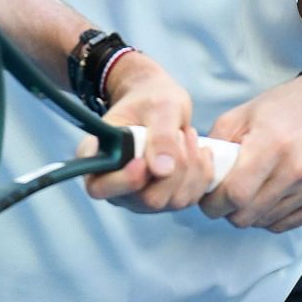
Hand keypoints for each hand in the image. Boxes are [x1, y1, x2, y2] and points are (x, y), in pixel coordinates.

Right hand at [79, 53, 213, 212]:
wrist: (161, 103)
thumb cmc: (152, 100)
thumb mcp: (161, 107)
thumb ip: (161, 136)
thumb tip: (162, 171)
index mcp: (99, 158)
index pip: (99, 188)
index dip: (124, 181)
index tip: (143, 162)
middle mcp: (116, 185)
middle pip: (146, 200)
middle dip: (174, 169)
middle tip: (181, 134)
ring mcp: (140, 196)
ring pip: (173, 201)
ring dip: (192, 167)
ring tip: (188, 136)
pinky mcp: (165, 199)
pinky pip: (191, 198)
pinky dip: (203, 173)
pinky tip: (199, 150)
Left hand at [199, 73, 301, 233]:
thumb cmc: (287, 107)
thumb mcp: (245, 112)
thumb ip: (217, 143)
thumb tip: (197, 174)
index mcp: (272, 144)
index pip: (234, 194)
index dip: (213, 203)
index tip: (209, 198)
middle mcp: (297, 169)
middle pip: (246, 215)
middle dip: (228, 211)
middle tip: (228, 195)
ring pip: (264, 222)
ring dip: (251, 213)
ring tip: (253, 189)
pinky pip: (285, 225)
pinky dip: (271, 216)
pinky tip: (272, 194)